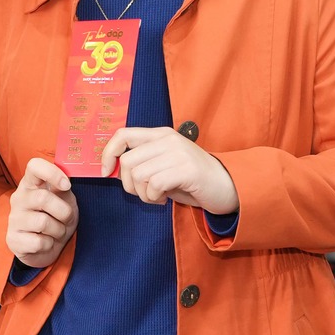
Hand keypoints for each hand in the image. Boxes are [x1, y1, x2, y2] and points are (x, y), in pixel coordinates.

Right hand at [7, 156, 77, 267]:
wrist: (46, 248)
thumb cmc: (56, 219)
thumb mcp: (65, 201)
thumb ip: (64, 189)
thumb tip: (65, 183)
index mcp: (31, 184)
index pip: (34, 166)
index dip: (52, 173)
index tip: (66, 185)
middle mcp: (19, 198)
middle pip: (43, 198)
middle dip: (64, 212)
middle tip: (67, 219)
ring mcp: (13, 219)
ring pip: (42, 222)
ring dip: (58, 231)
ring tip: (56, 232)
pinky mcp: (13, 239)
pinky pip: (38, 242)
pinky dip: (49, 245)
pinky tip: (45, 243)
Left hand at [99, 127, 238, 214]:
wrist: (228, 186)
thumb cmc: (191, 180)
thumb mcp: (163, 165)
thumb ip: (141, 163)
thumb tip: (111, 170)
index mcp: (160, 134)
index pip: (122, 135)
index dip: (108, 153)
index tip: (105, 172)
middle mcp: (168, 139)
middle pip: (127, 161)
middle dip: (128, 184)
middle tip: (144, 193)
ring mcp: (178, 153)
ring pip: (138, 175)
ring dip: (143, 194)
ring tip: (157, 197)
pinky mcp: (187, 169)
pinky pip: (154, 185)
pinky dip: (154, 198)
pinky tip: (164, 199)